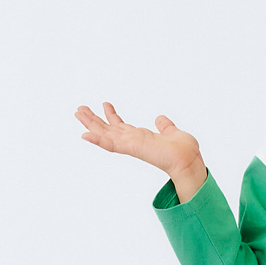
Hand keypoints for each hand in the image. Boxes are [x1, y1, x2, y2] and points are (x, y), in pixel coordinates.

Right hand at [73, 101, 202, 178]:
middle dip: (94, 120)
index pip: (122, 127)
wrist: (187, 160)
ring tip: (78, 113)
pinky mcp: (131, 148)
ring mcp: (131, 145)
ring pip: (105, 135)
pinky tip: (85, 135)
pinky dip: (98, 140)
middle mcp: (133, 142)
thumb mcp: (173, 132)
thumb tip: (161, 119)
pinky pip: (111, 144)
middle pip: (108, 130)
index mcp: (141, 138)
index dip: (112, 116)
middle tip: (80, 109)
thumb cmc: (184, 151)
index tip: (105, 104)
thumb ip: (165, 126)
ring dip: (91, 125)